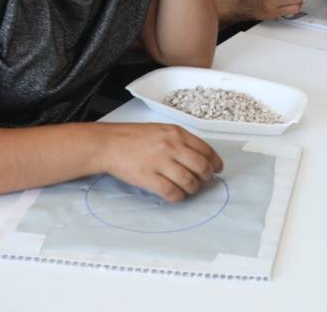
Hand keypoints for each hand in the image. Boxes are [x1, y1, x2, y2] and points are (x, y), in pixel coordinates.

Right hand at [99, 123, 222, 202]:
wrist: (109, 144)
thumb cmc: (133, 138)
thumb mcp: (161, 130)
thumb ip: (180, 141)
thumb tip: (199, 156)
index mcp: (176, 133)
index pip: (206, 149)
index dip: (215, 162)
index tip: (217, 168)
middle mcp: (171, 146)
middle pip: (201, 167)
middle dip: (207, 177)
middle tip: (204, 181)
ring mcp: (160, 162)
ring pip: (190, 182)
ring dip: (193, 189)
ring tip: (189, 188)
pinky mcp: (150, 178)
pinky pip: (172, 193)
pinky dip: (179, 197)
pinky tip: (176, 195)